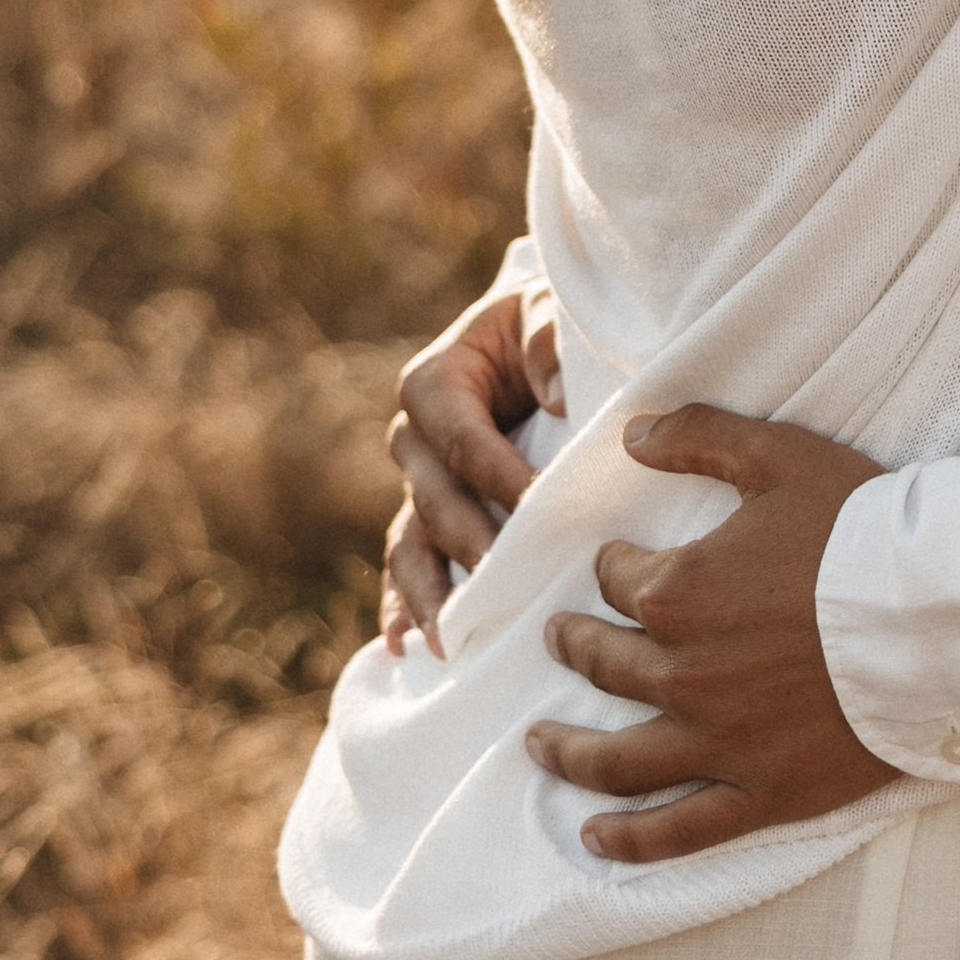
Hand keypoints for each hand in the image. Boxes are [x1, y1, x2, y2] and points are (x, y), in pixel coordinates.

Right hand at [381, 282, 563, 658]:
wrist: (530, 336)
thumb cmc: (544, 323)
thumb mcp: (549, 310)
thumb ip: (550, 339)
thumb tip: (557, 398)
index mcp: (434, 383)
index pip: (464, 442)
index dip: (501, 478)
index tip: (541, 510)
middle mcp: (413, 438)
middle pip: (437, 502)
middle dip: (471, 547)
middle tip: (505, 589)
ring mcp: (416, 484)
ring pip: (412, 547)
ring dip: (427, 597)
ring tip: (447, 643)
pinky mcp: (427, 516)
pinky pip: (406, 566)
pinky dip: (402, 608)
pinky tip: (403, 649)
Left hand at [521, 404, 894, 863]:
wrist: (939, 618)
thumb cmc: (862, 531)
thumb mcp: (780, 455)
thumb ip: (700, 435)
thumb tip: (632, 434)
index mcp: (680, 594)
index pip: (620, 581)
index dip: (614, 567)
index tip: (617, 564)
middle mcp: (683, 674)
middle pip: (607, 665)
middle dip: (574, 648)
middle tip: (557, 641)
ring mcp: (718, 743)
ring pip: (619, 759)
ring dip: (570, 753)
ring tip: (539, 746)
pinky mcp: (761, 793)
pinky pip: (678, 830)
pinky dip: (629, 842)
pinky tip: (594, 839)